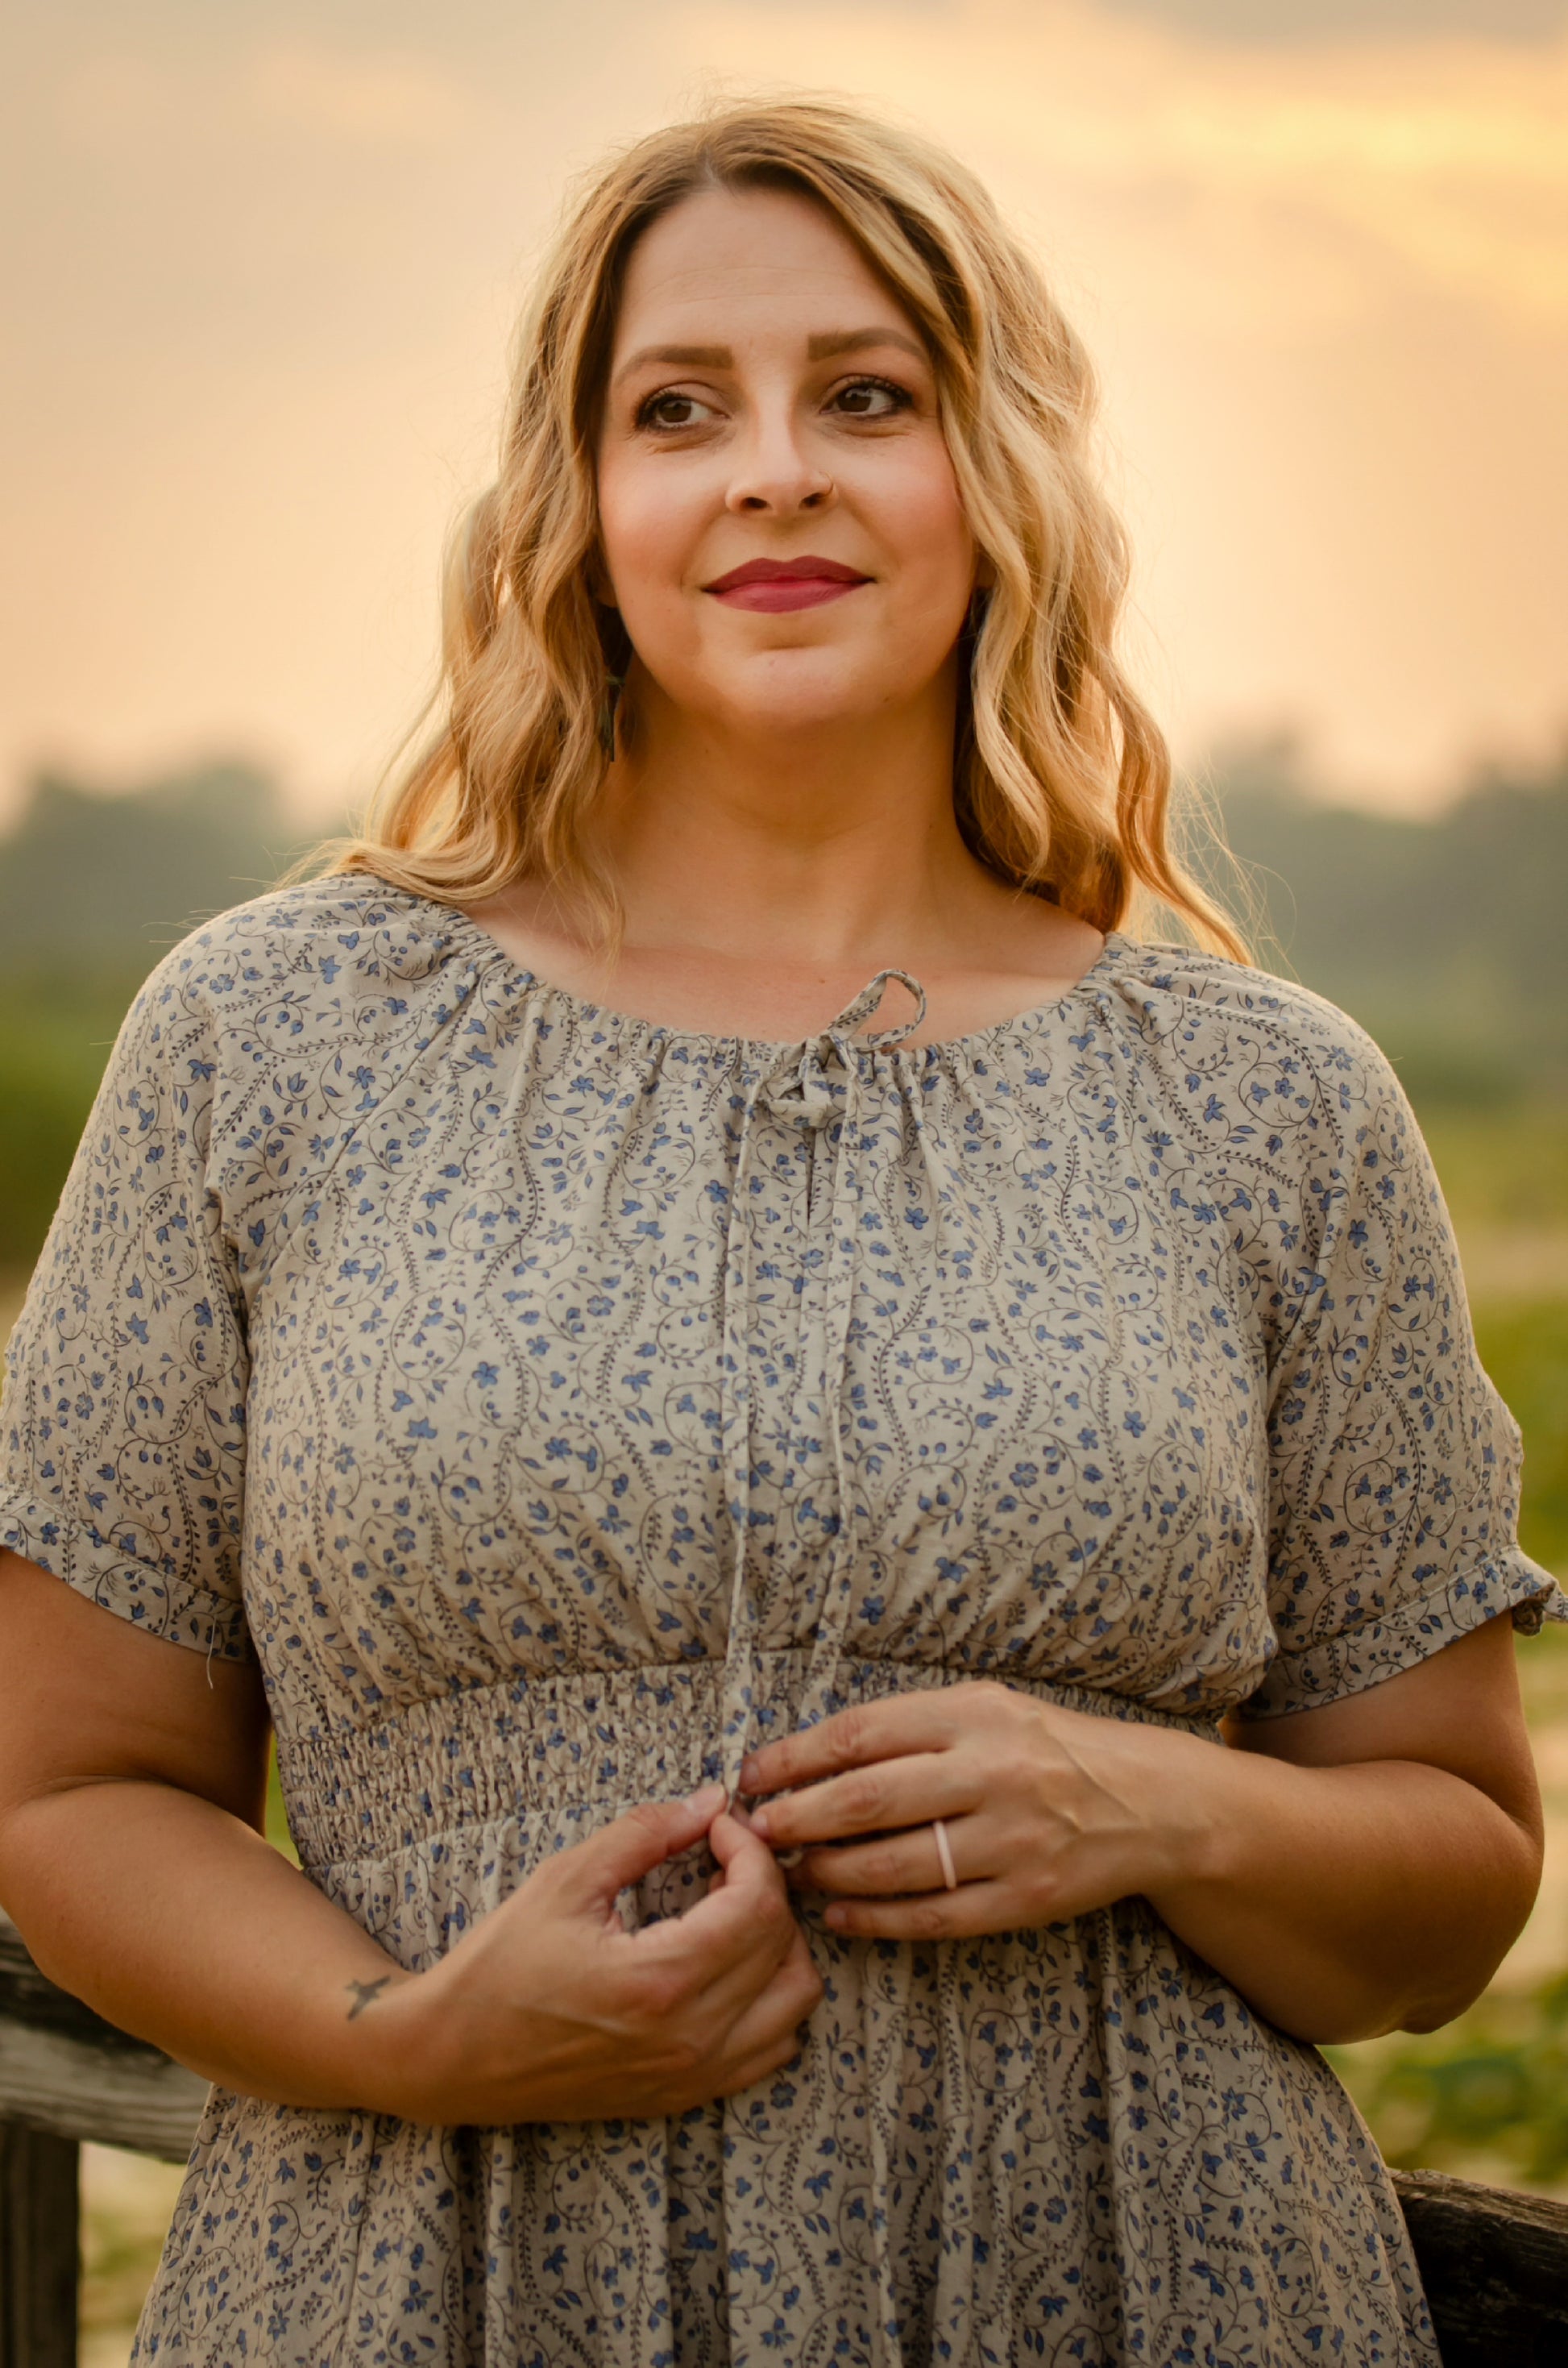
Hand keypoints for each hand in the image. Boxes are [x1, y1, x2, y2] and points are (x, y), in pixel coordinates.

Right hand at [361, 1783, 823, 2123]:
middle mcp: (690, 2038)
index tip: (717, 1825)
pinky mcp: (684, 2096)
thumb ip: (645, 1833)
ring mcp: (692, 2076)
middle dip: (765, 1886)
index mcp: (660, 1982)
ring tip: (729, 1912)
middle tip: (720, 1859)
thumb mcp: (566, 1879)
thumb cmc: (500, 1965)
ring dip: (779, 1946)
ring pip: (795, 2002)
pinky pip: (771, 2049)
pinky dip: (771, 2000)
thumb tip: (707, 1802)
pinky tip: (727, 1967)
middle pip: (784, 1947)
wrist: (451, 2057)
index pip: (758, 1904)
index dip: (749, 1849)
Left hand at [738, 1680, 1218, 1939]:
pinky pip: (934, 1916)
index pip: (861, 1734)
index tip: (753, 1775)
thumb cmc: (1045, 1746)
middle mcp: (990, 1772)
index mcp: (972, 1714)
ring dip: (828, 1873)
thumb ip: (908, 1726)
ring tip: (793, 1873)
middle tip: (755, 1832)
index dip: (795, 1757)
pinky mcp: (1025, 1898)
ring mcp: (1010, 1840)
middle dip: (797, 1818)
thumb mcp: (985, 1706)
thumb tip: (812, 1755)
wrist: (1147, 1801)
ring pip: (893, 1864)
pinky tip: (839, 1916)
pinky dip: (876, 1919)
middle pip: (866, 1800)